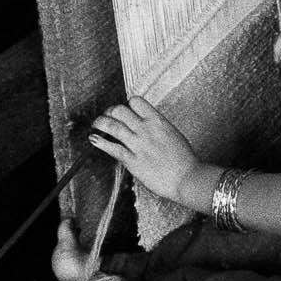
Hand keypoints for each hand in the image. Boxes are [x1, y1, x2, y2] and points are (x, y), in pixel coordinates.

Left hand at [89, 97, 203, 203]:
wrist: (187, 178)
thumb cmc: (184, 159)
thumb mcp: (173, 134)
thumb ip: (158, 127)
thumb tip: (147, 124)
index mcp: (158, 121)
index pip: (136, 101)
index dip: (127, 104)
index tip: (124, 110)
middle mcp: (146, 129)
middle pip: (120, 110)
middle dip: (110, 111)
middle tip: (107, 116)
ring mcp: (138, 145)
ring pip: (112, 126)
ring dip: (100, 123)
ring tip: (96, 124)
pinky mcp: (132, 161)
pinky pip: (111, 148)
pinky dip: (100, 142)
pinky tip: (94, 139)